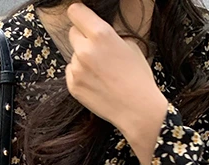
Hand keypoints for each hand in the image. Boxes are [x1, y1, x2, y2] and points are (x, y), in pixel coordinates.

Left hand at [65, 2, 167, 164]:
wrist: (136, 109)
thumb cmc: (137, 77)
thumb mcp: (129, 46)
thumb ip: (109, 36)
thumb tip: (97, 34)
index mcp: (101, 34)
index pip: (76, 12)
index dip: (80, 14)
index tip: (82, 19)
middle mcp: (85, 50)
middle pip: (72, 33)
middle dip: (82, 37)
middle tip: (96, 49)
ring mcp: (76, 69)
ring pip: (73, 55)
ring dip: (82, 59)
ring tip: (100, 72)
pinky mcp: (73, 86)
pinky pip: (71, 72)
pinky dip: (80, 75)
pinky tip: (96, 82)